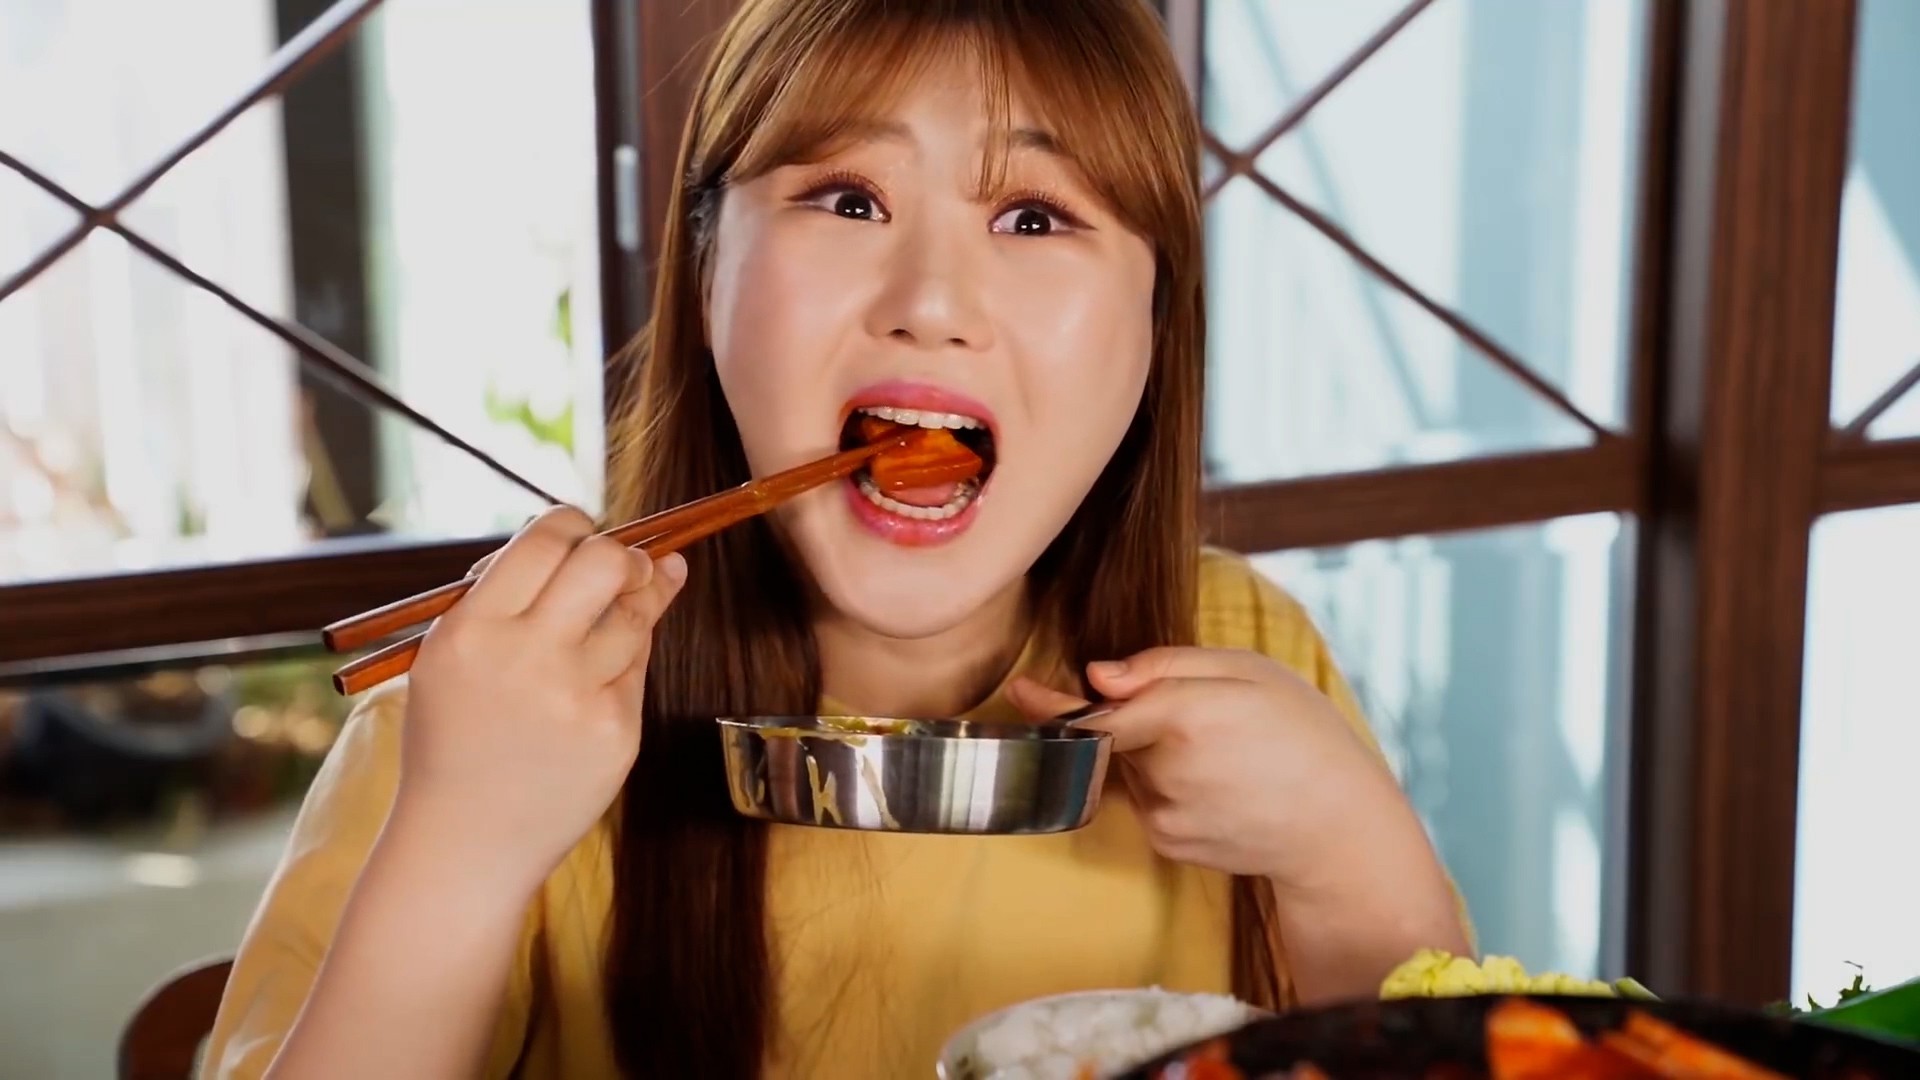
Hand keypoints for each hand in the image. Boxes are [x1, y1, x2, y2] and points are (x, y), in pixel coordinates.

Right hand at [391, 505, 686, 895]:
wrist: (464, 843)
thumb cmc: (456, 739)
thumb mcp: (449, 658)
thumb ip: (506, 597)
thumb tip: (585, 538)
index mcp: (473, 629)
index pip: (546, 539)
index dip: (575, 525)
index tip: (583, 534)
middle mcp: (526, 656)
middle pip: (606, 562)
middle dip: (622, 555)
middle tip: (621, 570)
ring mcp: (576, 696)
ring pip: (635, 615)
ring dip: (633, 606)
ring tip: (610, 624)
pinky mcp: (615, 732)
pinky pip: (637, 670)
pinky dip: (622, 667)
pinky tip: (595, 686)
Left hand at [1006, 646, 1411, 888]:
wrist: (1339, 826)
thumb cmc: (1302, 733)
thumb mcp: (1248, 671)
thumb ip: (1165, 664)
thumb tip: (1097, 675)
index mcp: (1186, 714)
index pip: (1097, 710)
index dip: (1055, 703)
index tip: (1021, 691)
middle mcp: (1166, 768)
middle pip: (1113, 735)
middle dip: (1130, 721)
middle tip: (1187, 718)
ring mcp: (1165, 812)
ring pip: (1129, 768)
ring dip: (1152, 754)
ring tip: (1220, 754)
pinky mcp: (1169, 841)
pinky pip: (1146, 800)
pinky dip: (1166, 785)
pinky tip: (1216, 784)